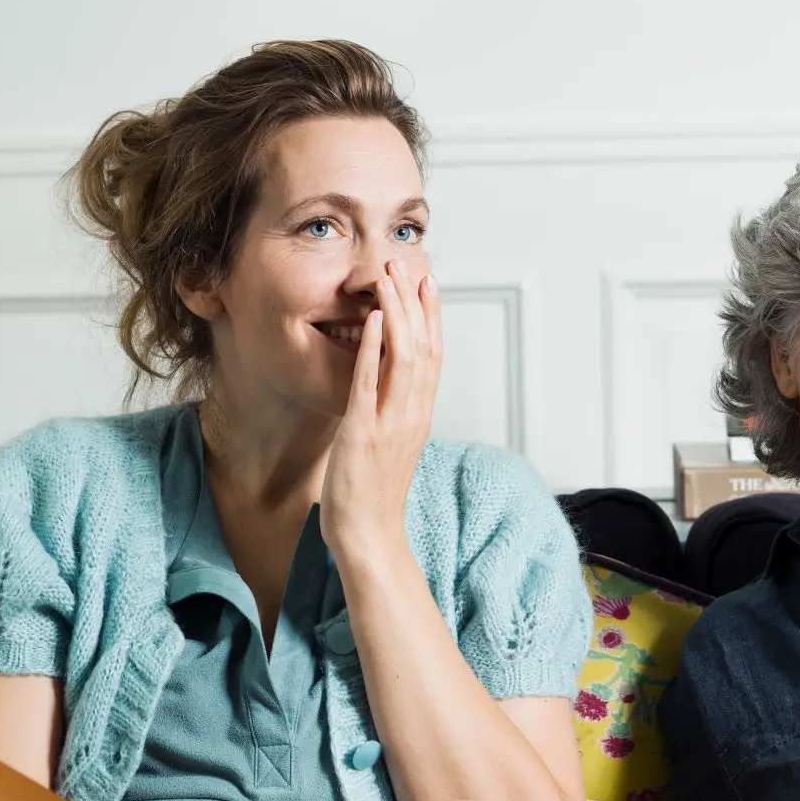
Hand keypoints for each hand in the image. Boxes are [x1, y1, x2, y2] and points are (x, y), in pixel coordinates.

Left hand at [321, 258, 440, 558]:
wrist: (369, 537)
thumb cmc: (373, 495)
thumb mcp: (390, 444)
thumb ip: (393, 411)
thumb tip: (386, 384)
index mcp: (420, 416)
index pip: (435, 356)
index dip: (433, 315)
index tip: (427, 281)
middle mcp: (413, 415)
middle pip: (425, 348)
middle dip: (416, 303)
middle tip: (407, 263)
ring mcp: (391, 424)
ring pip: (406, 358)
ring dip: (399, 314)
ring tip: (388, 278)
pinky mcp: (364, 434)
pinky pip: (372, 384)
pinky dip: (375, 349)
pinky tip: (374, 321)